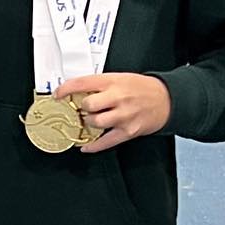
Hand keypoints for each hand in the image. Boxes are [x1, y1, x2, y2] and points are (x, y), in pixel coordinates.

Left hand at [55, 73, 170, 153]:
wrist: (167, 99)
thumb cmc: (142, 88)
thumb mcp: (121, 77)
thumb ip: (100, 84)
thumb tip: (77, 92)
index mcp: (113, 81)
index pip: (83, 83)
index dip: (66, 89)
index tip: (58, 95)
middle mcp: (118, 98)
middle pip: (88, 105)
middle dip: (82, 108)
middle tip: (84, 108)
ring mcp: (123, 116)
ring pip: (95, 123)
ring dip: (89, 123)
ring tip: (92, 120)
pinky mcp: (128, 131)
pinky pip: (105, 142)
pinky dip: (92, 146)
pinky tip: (85, 146)